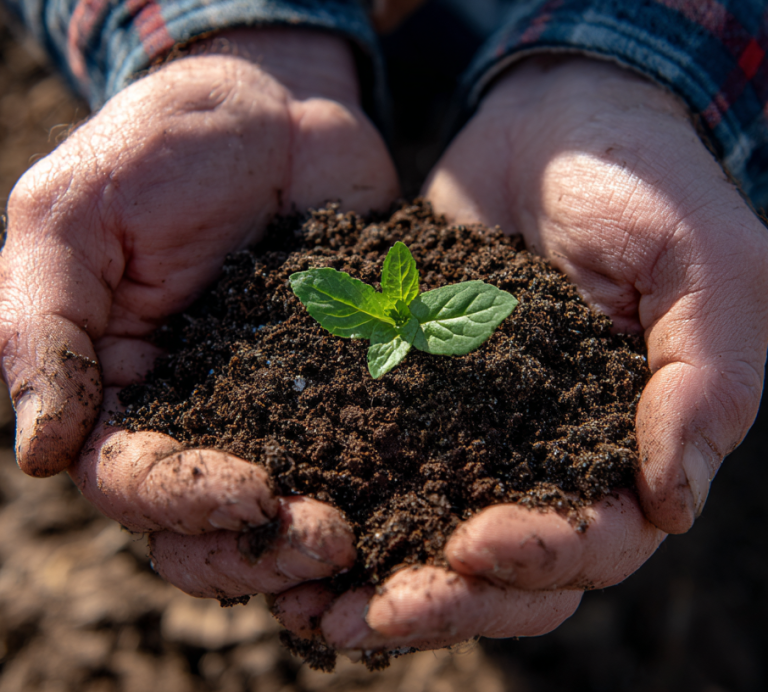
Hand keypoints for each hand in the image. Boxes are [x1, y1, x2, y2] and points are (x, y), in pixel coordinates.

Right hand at [0, 28, 397, 598]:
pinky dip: (385, 486)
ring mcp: (273, 407)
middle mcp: (194, 417)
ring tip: (373, 539)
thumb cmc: (155, 150)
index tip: (254, 494)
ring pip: (285, 510)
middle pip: (210, 525)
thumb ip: (43, 329)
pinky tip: (423, 498)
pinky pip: (359, 449)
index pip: (133, 483)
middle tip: (331, 541)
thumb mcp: (72, 219)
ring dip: (321, 539)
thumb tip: (39, 450)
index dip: (186, 504)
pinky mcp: (341, 384)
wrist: (268, 111)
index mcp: (119, 392)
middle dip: (261, 548)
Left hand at [271, 56, 767, 651]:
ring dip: (377, 580)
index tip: (473, 543)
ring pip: (429, 536)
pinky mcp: (414, 396)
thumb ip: (704, 380)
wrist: (554, 127)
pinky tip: (287, 525)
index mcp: (626, 450)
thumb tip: (672, 504)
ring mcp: (476, 433)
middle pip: (504, 571)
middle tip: (374, 614)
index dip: (539, 560)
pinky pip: (375, 464)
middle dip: (446, 600)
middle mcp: (548, 460)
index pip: (594, 544)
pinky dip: (339, 505)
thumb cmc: (645, 186)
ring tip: (310, 605)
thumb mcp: (702, 266)